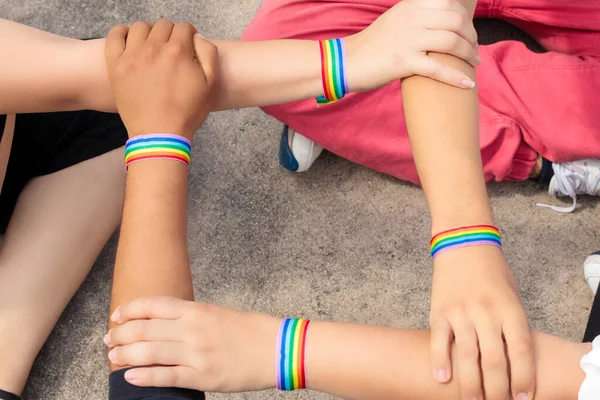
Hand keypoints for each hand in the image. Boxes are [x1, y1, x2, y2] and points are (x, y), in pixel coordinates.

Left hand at [105, 20, 217, 139]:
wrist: (160, 135)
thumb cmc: (187, 113)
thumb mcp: (211, 85)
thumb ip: (209, 54)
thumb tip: (197, 37)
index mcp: (178, 52)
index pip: (184, 27)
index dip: (189, 36)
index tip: (188, 47)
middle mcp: (154, 49)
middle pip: (163, 25)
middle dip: (171, 34)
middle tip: (172, 50)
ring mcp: (132, 56)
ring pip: (140, 27)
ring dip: (149, 33)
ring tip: (153, 47)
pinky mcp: (116, 65)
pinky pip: (115, 36)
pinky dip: (122, 33)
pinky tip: (130, 41)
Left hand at [105, 297, 279, 392]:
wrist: (277, 348)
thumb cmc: (250, 330)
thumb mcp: (218, 314)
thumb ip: (191, 317)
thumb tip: (163, 323)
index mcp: (197, 310)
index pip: (153, 305)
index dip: (129, 310)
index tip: (116, 316)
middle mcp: (193, 329)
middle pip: (145, 329)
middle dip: (120, 334)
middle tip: (108, 339)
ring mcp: (197, 353)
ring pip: (150, 352)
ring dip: (125, 354)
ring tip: (113, 356)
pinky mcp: (203, 377)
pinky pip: (166, 377)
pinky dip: (144, 377)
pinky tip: (129, 376)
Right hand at [347, 0, 478, 90]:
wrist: (347, 62)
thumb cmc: (372, 45)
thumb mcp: (396, 20)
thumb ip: (417, 16)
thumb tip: (440, 20)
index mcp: (411, 6)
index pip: (449, 3)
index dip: (465, 17)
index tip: (468, 31)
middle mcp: (411, 18)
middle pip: (456, 21)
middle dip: (472, 36)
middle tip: (474, 50)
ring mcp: (408, 40)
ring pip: (452, 42)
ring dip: (469, 54)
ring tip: (474, 63)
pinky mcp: (403, 62)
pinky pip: (438, 69)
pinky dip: (457, 78)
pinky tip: (467, 85)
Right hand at [430, 246, 534, 399]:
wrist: (463, 242)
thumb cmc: (492, 271)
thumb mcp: (512, 296)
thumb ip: (512, 326)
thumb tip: (510, 362)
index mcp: (510, 309)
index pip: (520, 351)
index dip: (522, 378)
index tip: (522, 398)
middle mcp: (486, 313)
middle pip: (493, 361)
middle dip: (496, 390)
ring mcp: (461, 313)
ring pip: (467, 357)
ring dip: (470, 385)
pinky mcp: (440, 312)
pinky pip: (439, 341)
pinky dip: (439, 361)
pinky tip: (441, 378)